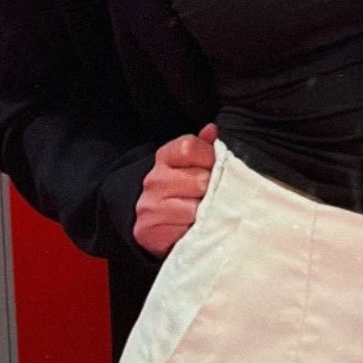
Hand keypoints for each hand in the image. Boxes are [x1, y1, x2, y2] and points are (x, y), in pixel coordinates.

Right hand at [133, 123, 218, 255]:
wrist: (157, 227)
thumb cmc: (183, 193)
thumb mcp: (193, 167)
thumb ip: (204, 148)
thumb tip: (211, 129)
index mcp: (165, 157)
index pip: (189, 147)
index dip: (209, 158)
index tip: (216, 169)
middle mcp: (153, 179)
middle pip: (199, 179)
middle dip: (213, 190)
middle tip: (214, 197)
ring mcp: (149, 205)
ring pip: (194, 208)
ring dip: (206, 214)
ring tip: (206, 215)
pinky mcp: (146, 231)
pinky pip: (183, 231)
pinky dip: (194, 233)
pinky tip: (193, 229)